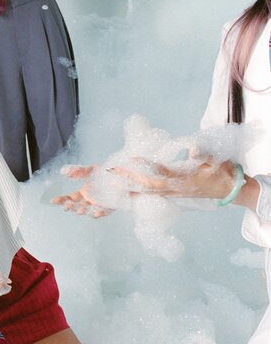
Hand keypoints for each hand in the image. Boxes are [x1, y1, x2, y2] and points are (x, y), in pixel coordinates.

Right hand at [52, 165, 113, 217]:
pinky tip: (96, 212)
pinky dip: (100, 213)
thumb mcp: (90, 170)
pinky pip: (105, 211)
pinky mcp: (111, 206)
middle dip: (71, 206)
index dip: (61, 200)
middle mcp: (90, 201)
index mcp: (83, 193)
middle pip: (77, 206)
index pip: (69, 198)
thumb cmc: (106, 172)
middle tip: (66, 205)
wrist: (123, 173)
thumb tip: (62, 171)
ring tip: (78, 211)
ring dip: (83, 211)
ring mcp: (100, 204)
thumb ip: (77, 171)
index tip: (53, 200)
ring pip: (89, 211)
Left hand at [108, 157, 238, 200]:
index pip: (160, 174)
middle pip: (149, 186)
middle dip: (130, 179)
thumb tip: (192, 148)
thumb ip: (203, 153)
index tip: (131, 159)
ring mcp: (175, 193)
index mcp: (185, 180)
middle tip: (111, 173)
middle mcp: (177, 189)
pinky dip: (140, 192)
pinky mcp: (175, 194)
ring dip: (131, 187)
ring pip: (149, 192)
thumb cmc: (223, 172)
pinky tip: (129, 191)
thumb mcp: (215, 159)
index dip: (145, 168)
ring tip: (113, 183)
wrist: (232, 189)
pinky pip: (154, 194)